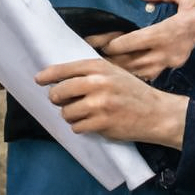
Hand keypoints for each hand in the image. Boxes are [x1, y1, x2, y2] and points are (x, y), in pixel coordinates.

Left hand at [36, 57, 186, 147]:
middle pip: (59, 92)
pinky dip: (80, 127)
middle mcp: (97, 84)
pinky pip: (77, 127)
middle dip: (57, 99)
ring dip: (70, 115)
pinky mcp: (102, 123)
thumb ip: (91, 73)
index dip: (48, 75)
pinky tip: (91, 123)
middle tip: (62, 102)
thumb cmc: (132, 92)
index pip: (65, 69)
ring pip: (66, 113)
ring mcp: (99, 104)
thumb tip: (61, 78)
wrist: (156, 113)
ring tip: (82, 114)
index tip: (38, 80)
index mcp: (99, 68)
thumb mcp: (114, 73)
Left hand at [97, 0, 194, 79]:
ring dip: (120, 70)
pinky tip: (119, 73)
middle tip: (92, 56)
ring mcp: (169, 62)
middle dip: (112, 59)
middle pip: (134, 60)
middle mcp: (168, 51)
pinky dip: (133, 76)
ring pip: (140, 72)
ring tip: (100, 67)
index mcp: (169, 32)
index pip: (137, 41)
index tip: (100, 44)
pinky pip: (149, 76)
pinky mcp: (171, 67)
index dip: (117, 43)